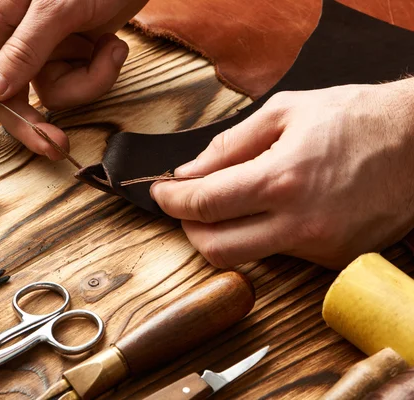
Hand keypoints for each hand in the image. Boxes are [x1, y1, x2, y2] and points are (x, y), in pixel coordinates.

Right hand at [0, 0, 146, 159]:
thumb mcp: (54, 8)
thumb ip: (23, 50)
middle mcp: (12, 42)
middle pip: (3, 98)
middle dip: (32, 122)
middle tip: (54, 146)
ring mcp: (43, 54)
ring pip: (49, 97)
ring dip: (86, 82)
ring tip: (108, 49)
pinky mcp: (71, 60)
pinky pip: (77, 87)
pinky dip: (100, 73)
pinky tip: (111, 46)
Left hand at [151, 79, 413, 268]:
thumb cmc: (356, 117)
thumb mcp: (285, 111)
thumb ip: (228, 145)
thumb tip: (188, 172)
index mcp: (282, 179)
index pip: (203, 204)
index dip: (171, 200)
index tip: (160, 192)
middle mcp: (299, 223)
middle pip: (215, 249)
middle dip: (188, 227)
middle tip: (185, 204)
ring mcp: (319, 247)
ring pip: (246, 256)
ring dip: (223, 233)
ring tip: (227, 202)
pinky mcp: (334, 259)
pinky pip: (279, 254)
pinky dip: (261, 235)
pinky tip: (269, 210)